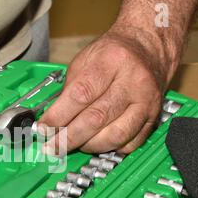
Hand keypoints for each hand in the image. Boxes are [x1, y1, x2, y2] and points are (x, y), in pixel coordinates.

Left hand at [40, 29, 170, 153]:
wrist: (149, 48)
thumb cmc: (112, 54)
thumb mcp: (85, 60)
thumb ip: (68, 90)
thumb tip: (51, 120)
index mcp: (111, 61)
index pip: (80, 94)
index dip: (58, 116)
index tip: (43, 128)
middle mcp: (133, 81)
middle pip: (96, 118)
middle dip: (69, 137)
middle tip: (52, 146)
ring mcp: (146, 102)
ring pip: (115, 135)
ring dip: (89, 145)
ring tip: (73, 145)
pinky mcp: (153, 118)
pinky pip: (130, 143)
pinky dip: (110, 149)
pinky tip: (97, 143)